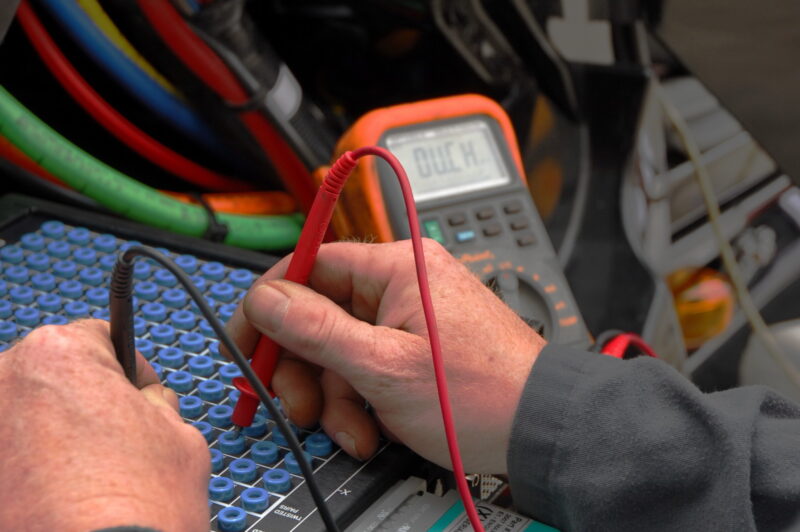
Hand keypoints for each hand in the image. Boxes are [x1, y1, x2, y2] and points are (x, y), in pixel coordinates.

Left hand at [0, 320, 209, 531]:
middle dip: (86, 399)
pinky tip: (60, 495)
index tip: (138, 393)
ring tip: (87, 475)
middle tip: (118, 439)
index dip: (129, 369)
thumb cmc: (140, 506)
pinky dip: (31, 471)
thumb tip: (148, 404)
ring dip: (53, 435)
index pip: (99, 337)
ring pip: (27, 419)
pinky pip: (13, 457)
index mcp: (58, 354)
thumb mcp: (180, 434)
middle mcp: (3, 383)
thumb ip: (157, 402)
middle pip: (56, 376)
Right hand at [226, 240, 544, 473]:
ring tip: (352, 430)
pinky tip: (370, 428)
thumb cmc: (479, 393)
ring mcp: (409, 318)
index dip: (270, 306)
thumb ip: (317, 330)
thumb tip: (265, 299)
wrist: (538, 429)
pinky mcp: (415, 348)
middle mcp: (402, 284)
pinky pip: (367, 365)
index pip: (309, 265)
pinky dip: (360, 400)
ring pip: (340, 348)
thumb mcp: (383, 366)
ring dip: (333, 395)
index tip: (248, 344)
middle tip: (299, 405)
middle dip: (305, 367)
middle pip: (320, 314)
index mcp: (396, 268)